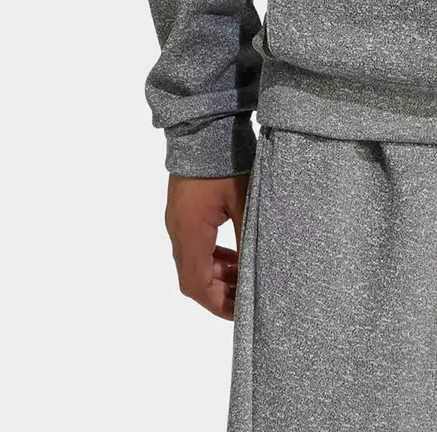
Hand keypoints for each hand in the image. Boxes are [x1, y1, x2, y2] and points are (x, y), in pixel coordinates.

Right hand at [165, 172, 250, 318]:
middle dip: (219, 290)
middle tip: (247, 295)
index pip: (196, 284)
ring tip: (244, 273)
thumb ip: (248, 237)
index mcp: (190, 232)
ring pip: (193, 259)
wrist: (204, 125)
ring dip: (216, 272)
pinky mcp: (182, 207)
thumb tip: (258, 269)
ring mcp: (177, 218)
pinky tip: (233, 250)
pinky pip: (195, 242)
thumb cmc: (225, 162)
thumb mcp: (244, 200)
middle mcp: (177, 229)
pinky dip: (212, 253)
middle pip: (192, 276)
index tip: (240, 312)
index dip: (218, 303)